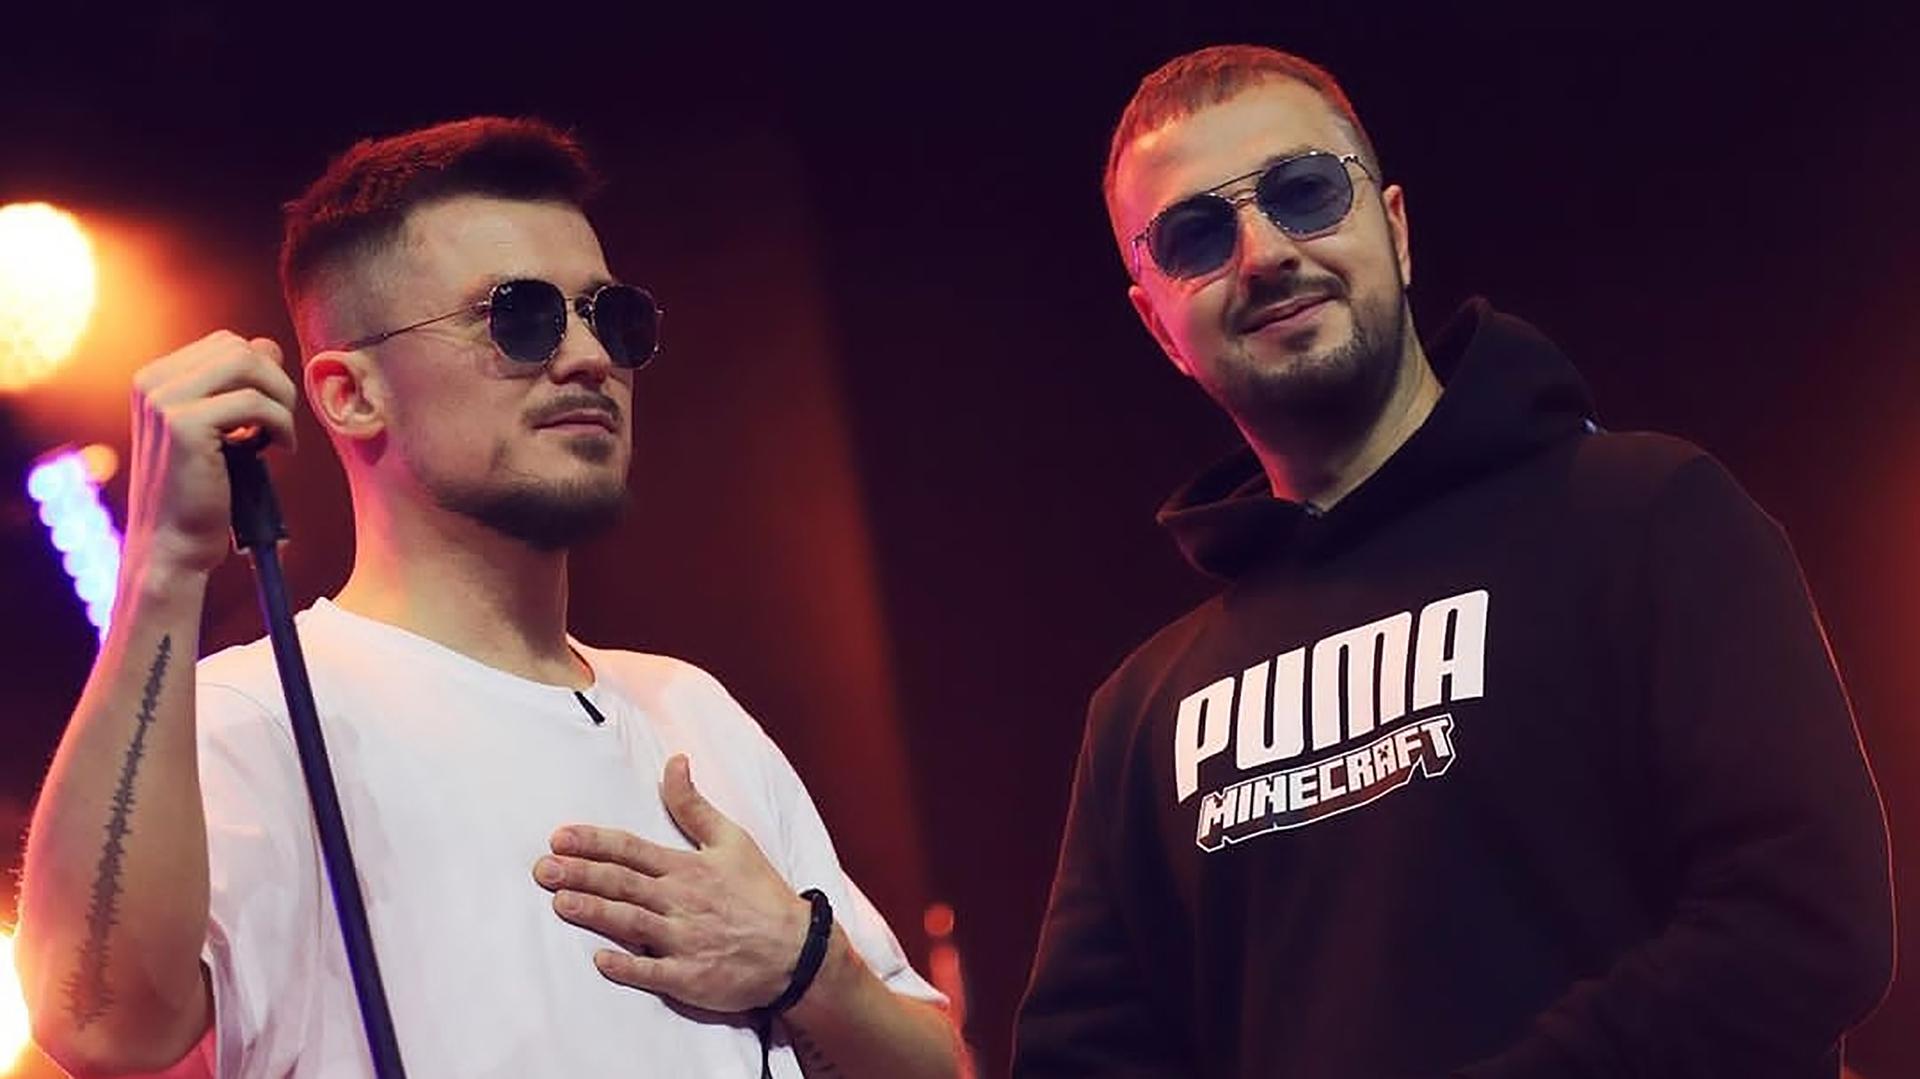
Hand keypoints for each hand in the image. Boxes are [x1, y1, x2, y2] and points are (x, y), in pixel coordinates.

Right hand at [123, 331, 297, 573]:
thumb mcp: (219, 429)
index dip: (262, 373)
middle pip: (239, 348)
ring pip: (247, 364)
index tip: (269, 413)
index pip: (227, 344)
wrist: (173, 545)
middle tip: (280, 424)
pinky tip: (279, 449)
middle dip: (275, 382)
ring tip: (280, 436)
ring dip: (280, 399)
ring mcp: (163, 401)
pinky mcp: (183, 425)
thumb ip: (236, 387)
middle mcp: (152, 383)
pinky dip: (280, 423)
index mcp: (155, 379)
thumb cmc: (201, 491)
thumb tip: (268, 346)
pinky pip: (254, 403)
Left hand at [534, 754, 811, 1013]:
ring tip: (560, 904)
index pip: (631, 850)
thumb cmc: (761, 894)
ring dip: (595, 913)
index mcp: (688, 868)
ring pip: (632, 923)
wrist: (798, 951)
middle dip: (581, 874)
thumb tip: (674, 762)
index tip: (559, 838)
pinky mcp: (691, 976)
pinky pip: (654, 973)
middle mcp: (682, 901)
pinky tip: (600, 961)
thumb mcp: (733, 840)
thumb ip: (694, 806)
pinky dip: (628, 967)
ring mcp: (685, 940)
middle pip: (623, 884)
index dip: (593, 842)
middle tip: (543, 870)